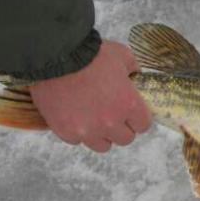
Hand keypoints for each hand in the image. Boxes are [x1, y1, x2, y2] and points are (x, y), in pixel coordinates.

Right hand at [30, 40, 151, 152]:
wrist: (56, 56)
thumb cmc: (91, 54)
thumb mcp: (122, 55)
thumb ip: (133, 70)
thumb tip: (136, 77)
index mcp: (128, 105)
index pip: (143, 125)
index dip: (138, 118)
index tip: (132, 113)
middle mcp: (110, 122)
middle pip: (125, 139)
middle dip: (122, 127)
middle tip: (113, 115)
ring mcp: (87, 130)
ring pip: (102, 145)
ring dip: (102, 134)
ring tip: (94, 119)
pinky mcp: (66, 132)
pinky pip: (78, 140)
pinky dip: (78, 131)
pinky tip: (75, 116)